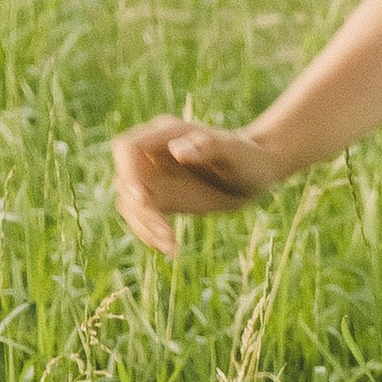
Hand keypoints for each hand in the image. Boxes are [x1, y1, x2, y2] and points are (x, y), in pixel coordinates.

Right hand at [111, 116, 283, 256]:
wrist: (256, 171)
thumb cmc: (246, 155)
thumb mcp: (233, 150)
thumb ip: (208, 145)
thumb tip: (177, 150)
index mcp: (166, 134)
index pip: (128, 148)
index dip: (128, 171)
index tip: (142, 197)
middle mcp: (153, 154)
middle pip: (126, 181)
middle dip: (140, 209)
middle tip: (165, 232)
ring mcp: (154, 178)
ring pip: (130, 204)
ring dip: (144, 227)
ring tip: (170, 245)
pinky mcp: (160, 199)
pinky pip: (144, 218)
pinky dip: (151, 234)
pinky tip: (171, 248)